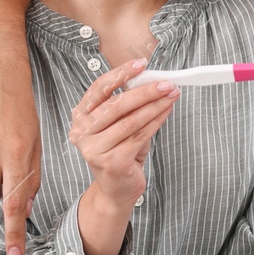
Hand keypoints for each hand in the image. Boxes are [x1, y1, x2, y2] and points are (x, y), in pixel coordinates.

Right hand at [68, 60, 178, 209]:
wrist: (116, 190)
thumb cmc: (120, 152)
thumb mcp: (120, 125)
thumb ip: (130, 105)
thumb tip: (154, 82)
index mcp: (80, 117)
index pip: (99, 88)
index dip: (120, 74)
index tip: (141, 64)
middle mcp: (82, 132)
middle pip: (117, 104)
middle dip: (146, 91)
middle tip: (167, 83)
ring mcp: (94, 149)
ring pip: (131, 120)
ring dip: (155, 105)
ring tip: (172, 95)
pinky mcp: (111, 162)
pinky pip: (139, 136)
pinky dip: (156, 121)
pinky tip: (167, 112)